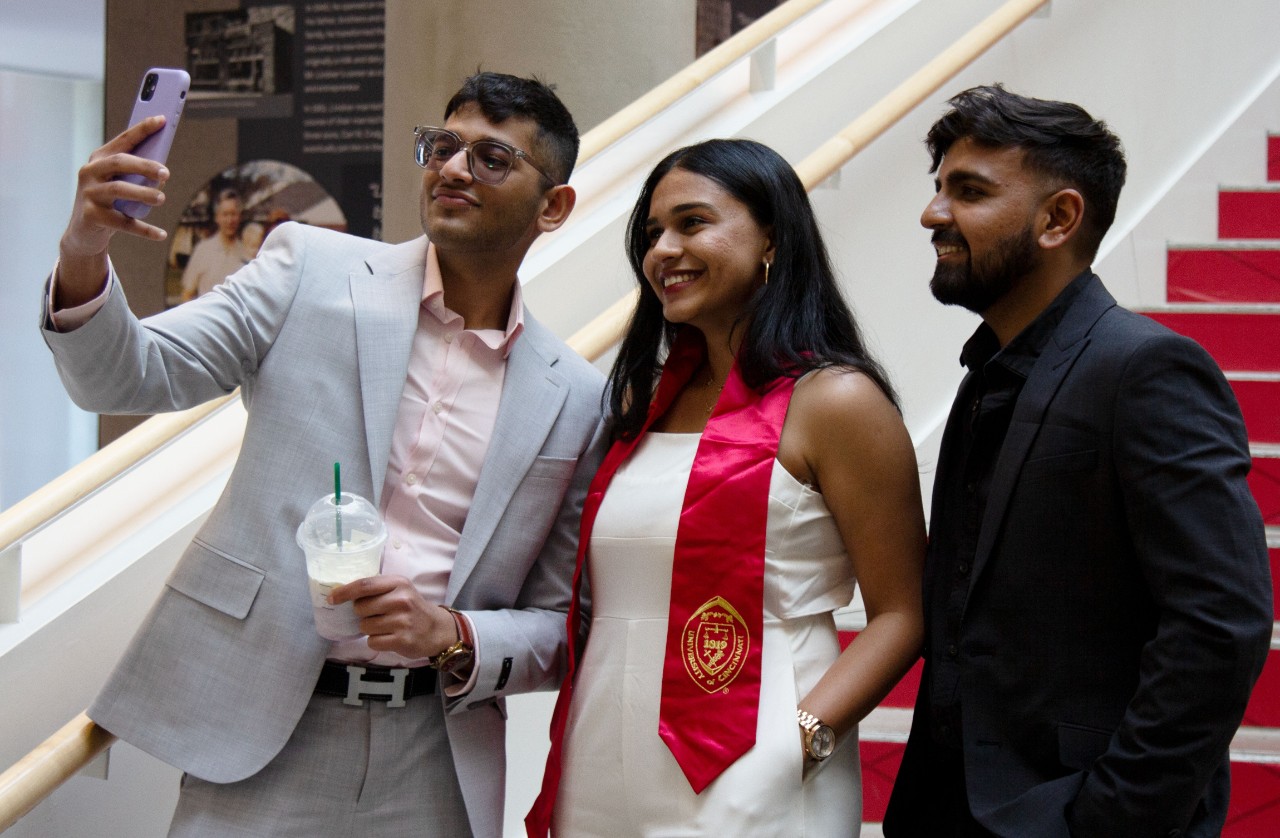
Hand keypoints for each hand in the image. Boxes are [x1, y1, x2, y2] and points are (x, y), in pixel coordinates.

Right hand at [56, 116, 171, 306]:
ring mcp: (88, 194)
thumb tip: (163, 173)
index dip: (142, 129)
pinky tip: (161, 234)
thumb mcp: (121, 184)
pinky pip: (121, 222)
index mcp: (100, 159)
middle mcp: (90, 172)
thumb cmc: (109, 202)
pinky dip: (144, 229)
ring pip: (118, 190)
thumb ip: (137, 175)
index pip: (123, 141)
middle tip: (166, 173)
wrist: (83, 233)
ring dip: (143, 193)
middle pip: (119, 163)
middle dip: (144, 165)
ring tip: (161, 198)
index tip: (162, 120)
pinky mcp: (91, 216)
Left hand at [329, 575, 456, 659]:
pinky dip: (376, 641)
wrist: (437, 629)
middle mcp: (401, 600)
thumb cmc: (412, 608)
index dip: (344, 592)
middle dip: (361, 613)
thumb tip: (342, 593)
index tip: (332, 598)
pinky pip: (372, 641)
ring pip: (365, 626)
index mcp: (399, 583)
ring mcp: (402, 621)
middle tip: (375, 615)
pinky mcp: (402, 640)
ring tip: (385, 627)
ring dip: (369, 629)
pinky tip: (389, 637)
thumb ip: (377, 589)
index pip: (364, 585)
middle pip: (361, 607)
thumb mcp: (400, 590)